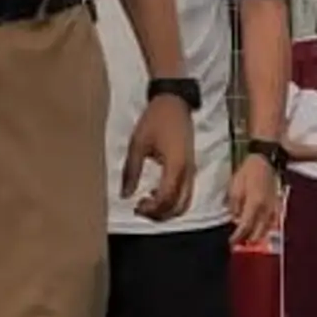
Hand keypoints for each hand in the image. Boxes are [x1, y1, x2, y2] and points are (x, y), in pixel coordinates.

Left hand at [123, 92, 196, 224]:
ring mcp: (191, 170)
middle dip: (159, 214)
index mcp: (175, 166)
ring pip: (184, 202)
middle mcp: (187, 172)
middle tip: (140, 209)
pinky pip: (186, 193)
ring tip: (147, 203)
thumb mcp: (137, 144)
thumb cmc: (155, 120)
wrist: (174, 103)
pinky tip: (156, 193)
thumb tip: (125, 195)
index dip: (151, 209)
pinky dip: (173, 201)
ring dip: (166, 209)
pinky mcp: (191, 168)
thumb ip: (131, 171)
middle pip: (178, 207)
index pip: (166, 199)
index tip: (136, 206)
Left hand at [228, 149, 280, 249]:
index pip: (246, 227)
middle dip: (247, 240)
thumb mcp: (235, 187)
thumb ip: (235, 206)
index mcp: (254, 204)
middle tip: (238, 243)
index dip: (238, 237)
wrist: (264, 161)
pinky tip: (258, 230)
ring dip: (257, 236)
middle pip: (258, 232)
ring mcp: (273, 208)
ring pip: (266, 230)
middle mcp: (266, 209)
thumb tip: (235, 219)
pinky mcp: (277, 206)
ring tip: (247, 239)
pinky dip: (264, 229)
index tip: (231, 242)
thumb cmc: (247, 172)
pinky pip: (271, 223)